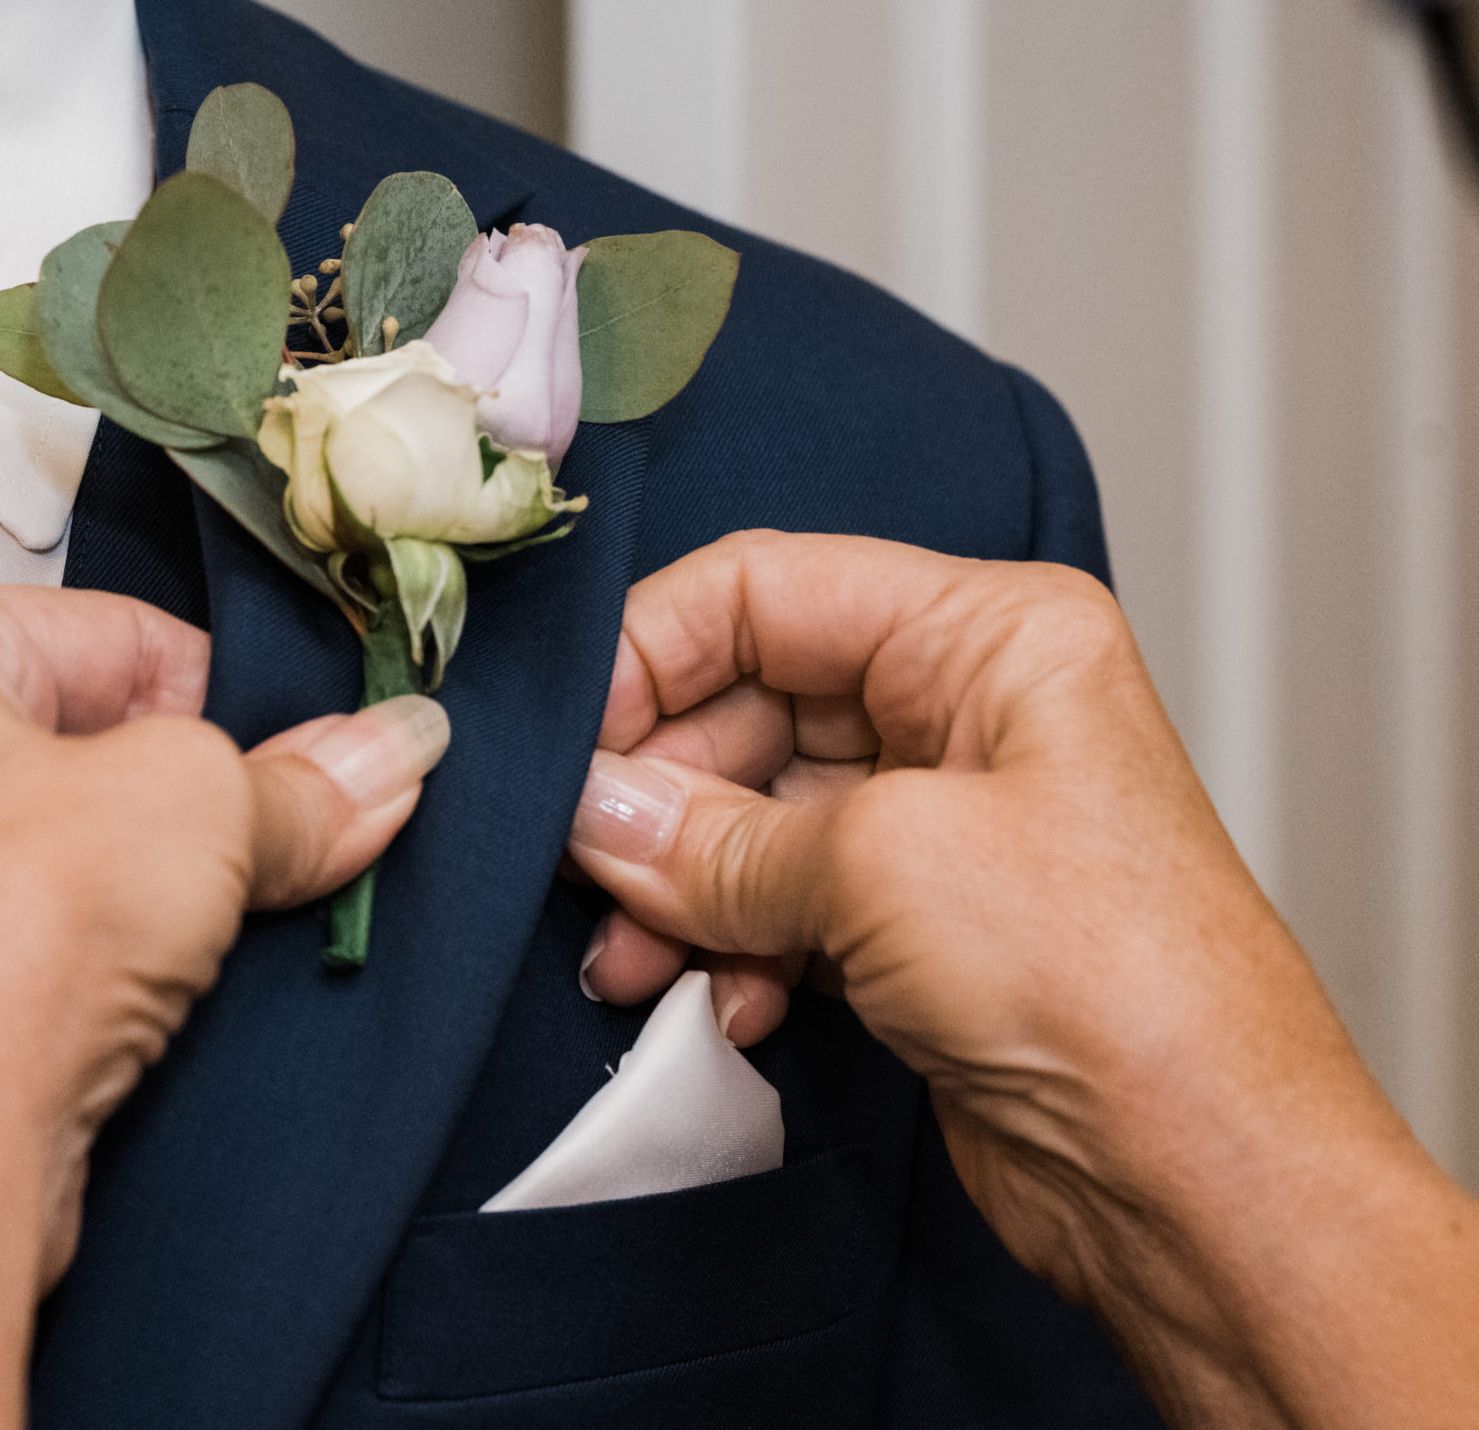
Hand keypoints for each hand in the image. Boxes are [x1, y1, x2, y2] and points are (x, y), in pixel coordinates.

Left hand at [0, 583, 448, 1429]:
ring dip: (139, 896)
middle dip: (181, 804)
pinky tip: (144, 1004)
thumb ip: (302, 781)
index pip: (104, 632)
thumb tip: (381, 758)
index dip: (223, 700)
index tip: (305, 757)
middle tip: (269, 846)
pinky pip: (15, 951)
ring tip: (199, 936)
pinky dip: (86, 972)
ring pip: (47, 856)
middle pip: (74, 744)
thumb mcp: (197, 806)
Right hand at [566, 531, 1478, 1429]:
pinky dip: (728, 947)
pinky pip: (778, 904)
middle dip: (657, 796)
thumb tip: (588, 814)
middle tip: (583, 867)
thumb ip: (710, 838)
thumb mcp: (879, 868)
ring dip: (676, 889)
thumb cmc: (1112, 985)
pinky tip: (717, 1004)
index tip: (568, 745)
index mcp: (987, 634)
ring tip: (630, 961)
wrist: (1200, 1178)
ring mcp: (941, 825)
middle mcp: (966, 711)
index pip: (766, 590)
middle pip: (745, 704)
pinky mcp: (920, 929)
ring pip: (750, 817)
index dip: (650, 655)